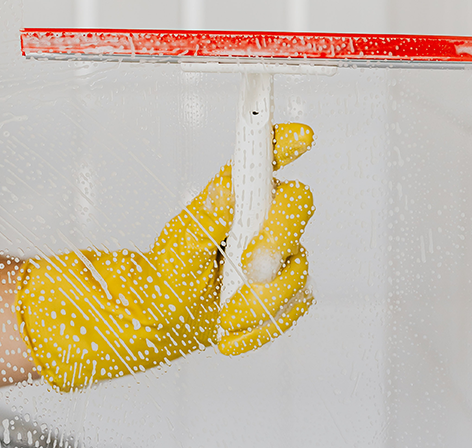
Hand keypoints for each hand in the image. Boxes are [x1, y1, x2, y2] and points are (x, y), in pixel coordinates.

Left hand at [13, 123, 315, 390]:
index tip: (303, 135)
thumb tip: (229, 187)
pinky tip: (232, 336)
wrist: (168, 318)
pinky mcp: (290, 291)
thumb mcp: (181, 243)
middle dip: (278, 239)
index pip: (267, 157)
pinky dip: (261, 328)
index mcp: (239, 193)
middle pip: (297, 207)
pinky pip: (293, 308)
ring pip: (297, 268)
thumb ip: (209, 217)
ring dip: (260, 299)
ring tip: (224, 318)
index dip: (286, 142)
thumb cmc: (172, 270)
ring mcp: (284, 254)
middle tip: (248, 267)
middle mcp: (266, 216)